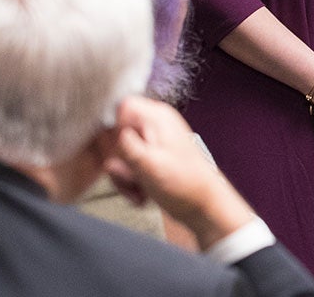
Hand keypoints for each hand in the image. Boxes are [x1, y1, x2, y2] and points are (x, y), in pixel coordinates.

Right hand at [102, 96, 255, 250]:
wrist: (202, 207)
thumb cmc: (185, 185)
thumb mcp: (149, 164)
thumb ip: (126, 145)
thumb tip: (111, 130)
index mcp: (158, 117)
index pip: (121, 106)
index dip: (115, 129)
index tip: (121, 148)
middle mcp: (155, 125)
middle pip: (115, 134)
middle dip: (118, 160)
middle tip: (132, 175)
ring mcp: (152, 142)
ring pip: (118, 155)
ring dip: (124, 177)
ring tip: (140, 187)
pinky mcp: (150, 159)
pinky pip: (126, 168)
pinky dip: (131, 183)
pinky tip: (143, 193)